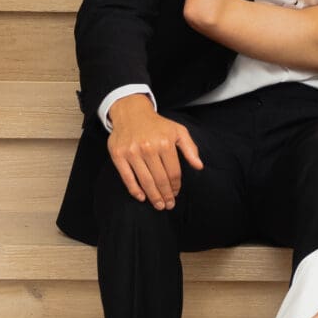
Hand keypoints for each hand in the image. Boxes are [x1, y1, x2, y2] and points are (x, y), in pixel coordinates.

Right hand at [108, 94, 203, 209]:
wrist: (131, 112)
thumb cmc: (157, 125)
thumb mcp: (178, 131)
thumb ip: (190, 148)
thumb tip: (199, 166)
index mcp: (165, 142)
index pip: (173, 172)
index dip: (176, 186)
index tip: (176, 193)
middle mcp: (148, 147)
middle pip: (160, 179)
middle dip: (166, 195)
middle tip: (169, 205)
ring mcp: (132, 152)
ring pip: (145, 181)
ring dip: (153, 197)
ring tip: (159, 205)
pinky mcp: (118, 155)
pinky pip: (127, 178)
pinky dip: (135, 191)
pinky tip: (142, 197)